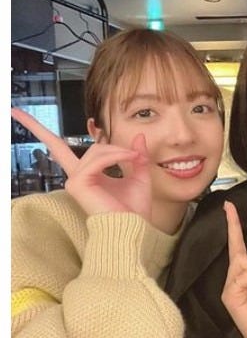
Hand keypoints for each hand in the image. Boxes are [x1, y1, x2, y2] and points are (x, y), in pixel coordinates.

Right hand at [11, 107, 151, 219]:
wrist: (134, 226)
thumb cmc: (135, 208)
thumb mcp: (140, 175)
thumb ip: (136, 155)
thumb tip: (139, 136)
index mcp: (87, 174)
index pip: (57, 147)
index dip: (37, 129)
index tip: (15, 110)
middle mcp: (76, 176)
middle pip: (87, 147)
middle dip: (113, 146)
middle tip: (135, 156)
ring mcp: (75, 180)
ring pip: (97, 151)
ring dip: (120, 152)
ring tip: (136, 159)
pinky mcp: (78, 183)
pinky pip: (98, 159)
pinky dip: (117, 156)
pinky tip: (131, 159)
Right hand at [221, 202, 246, 337]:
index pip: (240, 241)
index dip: (234, 223)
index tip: (229, 205)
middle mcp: (237, 273)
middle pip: (237, 248)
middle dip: (235, 229)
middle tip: (237, 217)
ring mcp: (231, 283)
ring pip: (243, 261)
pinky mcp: (230, 294)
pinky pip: (243, 276)